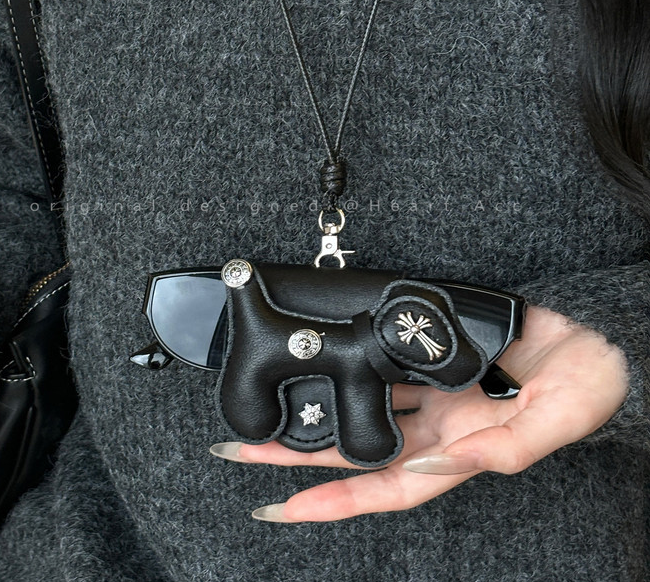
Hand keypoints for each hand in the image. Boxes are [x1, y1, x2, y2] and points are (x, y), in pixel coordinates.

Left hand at [210, 306, 628, 521]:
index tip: (287, 505)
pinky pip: (382, 367)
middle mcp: (439, 425)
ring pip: (361, 407)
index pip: (391, 485)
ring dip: (317, 411)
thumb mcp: (559, 419)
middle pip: (360, 448)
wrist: (593, 334)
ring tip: (267, 415)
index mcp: (463, 449)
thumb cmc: (586, 383)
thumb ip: (507, 446)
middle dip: (303, 456)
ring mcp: (433, 390)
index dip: (340, 500)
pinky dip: (350, 371)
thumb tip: (446, 462)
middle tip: (246, 454)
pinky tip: (320, 368)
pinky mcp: (433, 356)